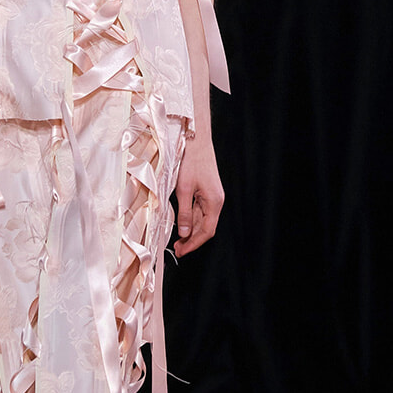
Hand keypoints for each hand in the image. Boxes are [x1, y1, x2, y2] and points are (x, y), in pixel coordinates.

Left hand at [173, 136, 222, 256]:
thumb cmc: (190, 161)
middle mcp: (216, 201)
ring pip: (202, 220)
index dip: (194, 244)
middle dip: (191, 240)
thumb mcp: (184, 189)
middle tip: (177, 248)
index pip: (207, 231)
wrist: (196, 140)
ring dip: (190, 230)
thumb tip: (184, 233)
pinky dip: (190, 219)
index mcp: (214, 202)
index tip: (181, 251)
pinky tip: (180, 222)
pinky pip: (199, 210)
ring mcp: (212, 196)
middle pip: (205, 227)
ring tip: (177, 239)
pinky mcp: (206, 191)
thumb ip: (184, 213)